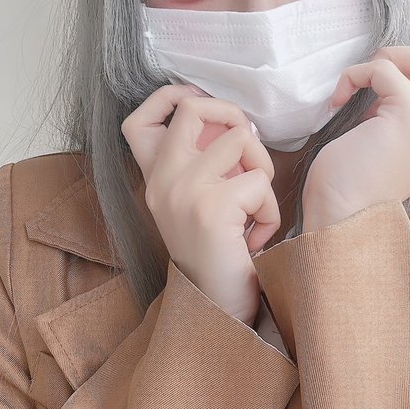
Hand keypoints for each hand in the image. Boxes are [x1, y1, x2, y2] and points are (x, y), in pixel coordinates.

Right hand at [121, 84, 280, 325]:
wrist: (219, 310)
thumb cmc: (219, 257)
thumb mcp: (198, 204)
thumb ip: (203, 166)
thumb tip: (234, 124)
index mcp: (155, 180)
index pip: (138, 119)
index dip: (172, 98)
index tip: (203, 106)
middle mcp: (161, 181)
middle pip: (193, 108)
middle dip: (233, 116)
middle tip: (248, 150)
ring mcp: (183, 191)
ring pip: (239, 137)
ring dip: (262, 169)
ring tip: (255, 206)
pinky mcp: (211, 207)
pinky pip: (259, 181)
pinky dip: (270, 210)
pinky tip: (257, 237)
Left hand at [301, 47, 409, 226]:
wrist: (339, 219)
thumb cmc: (349, 188)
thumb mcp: (386, 148)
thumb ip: (400, 118)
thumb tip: (385, 82)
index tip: (387, 97)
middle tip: (381, 82)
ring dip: (395, 58)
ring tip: (364, 83)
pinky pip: (386, 69)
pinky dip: (357, 73)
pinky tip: (339, 99)